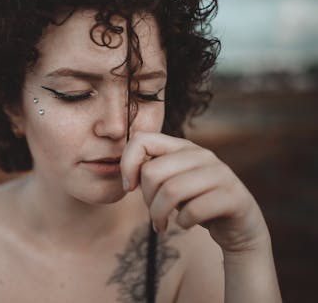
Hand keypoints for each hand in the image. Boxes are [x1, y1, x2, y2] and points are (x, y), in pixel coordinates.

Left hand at [120, 132, 270, 253]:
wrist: (239, 227)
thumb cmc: (196, 203)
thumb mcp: (170, 184)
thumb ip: (151, 173)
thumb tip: (127, 173)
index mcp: (183, 147)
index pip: (143, 139)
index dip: (127, 164)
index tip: (128, 187)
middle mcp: (203, 155)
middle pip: (153, 172)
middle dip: (146, 199)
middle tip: (153, 214)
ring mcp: (221, 174)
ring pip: (171, 191)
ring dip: (159, 214)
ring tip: (160, 225)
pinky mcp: (233, 197)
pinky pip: (194, 210)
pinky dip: (182, 222)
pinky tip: (184, 225)